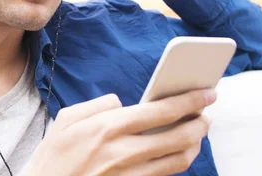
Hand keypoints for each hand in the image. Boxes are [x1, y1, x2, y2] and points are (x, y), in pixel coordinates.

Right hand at [23, 89, 215, 175]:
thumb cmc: (54, 156)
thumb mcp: (66, 119)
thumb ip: (98, 104)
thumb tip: (122, 103)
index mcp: (107, 127)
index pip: (160, 111)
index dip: (189, 101)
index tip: (206, 94)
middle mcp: (123, 152)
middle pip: (178, 137)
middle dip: (200, 123)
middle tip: (207, 114)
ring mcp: (130, 174)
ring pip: (178, 160)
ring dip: (195, 145)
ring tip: (198, 133)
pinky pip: (165, 175)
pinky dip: (179, 162)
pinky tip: (179, 152)